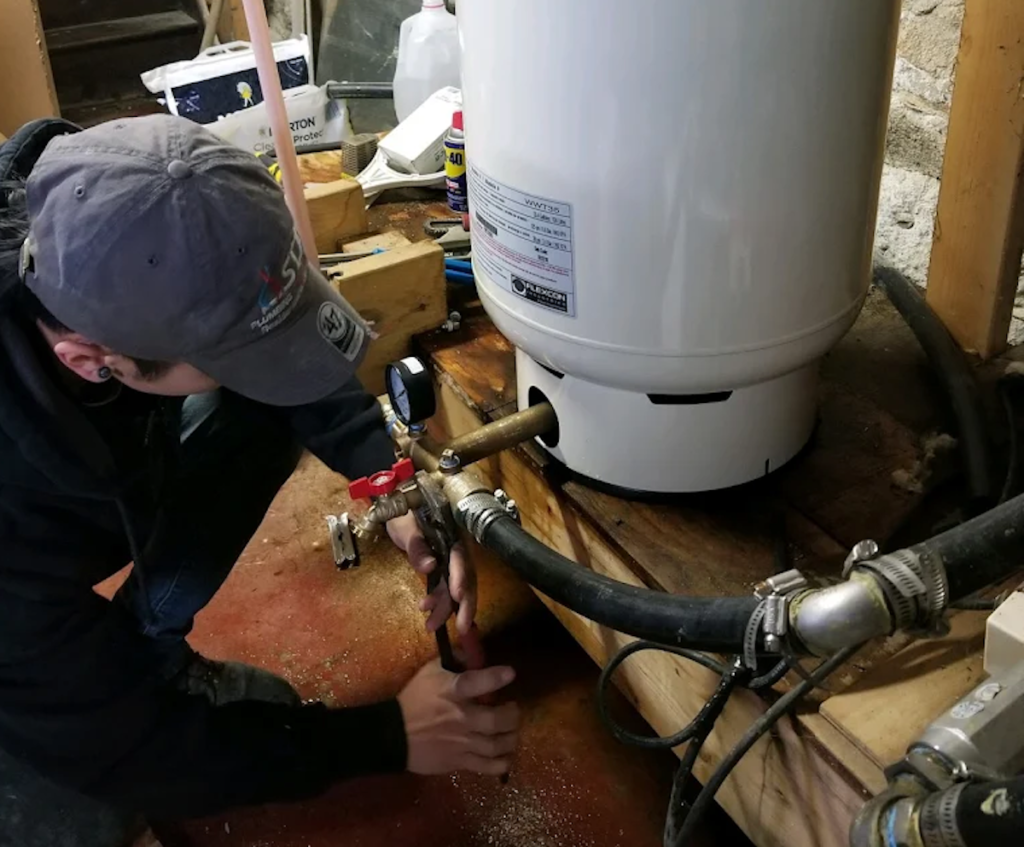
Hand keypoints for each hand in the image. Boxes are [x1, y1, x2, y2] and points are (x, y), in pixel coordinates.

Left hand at [387, 512, 476, 634]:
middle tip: (463, 628)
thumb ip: (417, 546)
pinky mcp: (442, 567)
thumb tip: (429, 566)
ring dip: (446, 608)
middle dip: (465, 604)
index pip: (460, 557)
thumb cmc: (403, 512)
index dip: (461, 577)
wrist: (397, 506)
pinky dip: (438, 601)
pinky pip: (444, 587)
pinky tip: (426, 610)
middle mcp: (455, 548)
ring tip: (431, 625)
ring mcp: (449, 559)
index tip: (458, 596)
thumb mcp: (406, 527)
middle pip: (466, 577)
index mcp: (451, 533)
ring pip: (454, 587)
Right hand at [398, 660, 518, 775]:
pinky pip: (486, 766)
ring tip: (511, 732)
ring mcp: (460, 742)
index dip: (495, 677)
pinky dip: (501, 763)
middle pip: (496, 720)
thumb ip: (455, 660)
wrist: (393, 734)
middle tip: (512, 710)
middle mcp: (460, 718)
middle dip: (512, 715)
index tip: (510, 674)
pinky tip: (505, 756)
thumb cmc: (415, 699)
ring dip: (510, 738)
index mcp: (451, 692)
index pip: (476, 682)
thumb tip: (475, 655)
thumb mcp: (430, 671)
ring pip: (496, 745)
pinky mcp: (458, 761)